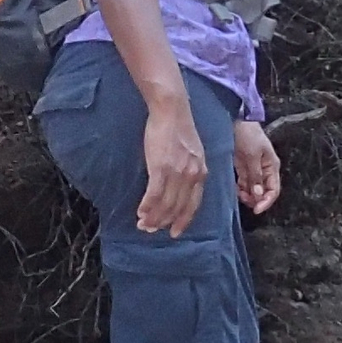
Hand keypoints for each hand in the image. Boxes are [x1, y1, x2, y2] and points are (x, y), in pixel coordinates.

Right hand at [137, 94, 208, 236]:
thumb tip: (179, 186)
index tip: (174, 232)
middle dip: (163, 222)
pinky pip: (154, 194)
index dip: (183, 220)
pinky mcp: (161, 168)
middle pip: (177, 208)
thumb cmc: (178, 128)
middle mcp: (192, 176)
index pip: (193, 205)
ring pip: (165, 204)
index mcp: (201, 173)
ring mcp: (177, 173)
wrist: (171, 111)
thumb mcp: (193, 152)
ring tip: (142, 224)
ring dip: (152, 217)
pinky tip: (140, 211)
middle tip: (150, 229)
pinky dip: (147, 206)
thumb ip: (190, 170)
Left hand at [233, 119, 281, 215]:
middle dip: (256, 199)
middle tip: (245, 202)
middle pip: (264, 192)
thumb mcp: (253, 156)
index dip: (267, 201)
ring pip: (253, 190)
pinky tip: (236, 190)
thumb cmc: (248, 135)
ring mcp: (253, 169)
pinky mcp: (243, 168)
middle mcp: (264, 170)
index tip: (256, 209)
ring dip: (247, 196)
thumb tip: (259, 194)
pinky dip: (241, 189)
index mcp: (271, 167)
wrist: (236, 120)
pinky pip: (244, 183)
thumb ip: (256, 176)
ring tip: (239, 195)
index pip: (274, 190)